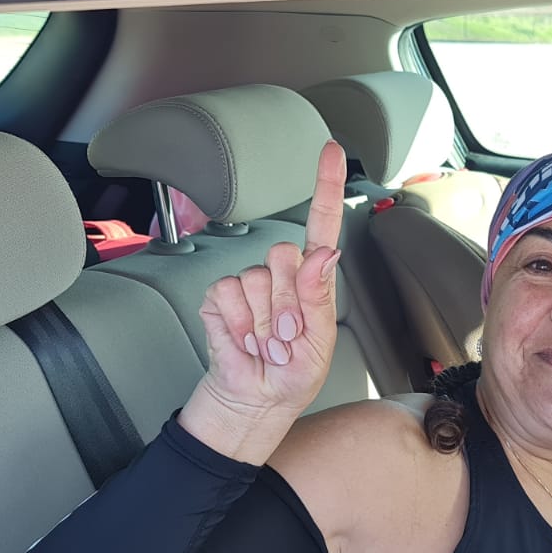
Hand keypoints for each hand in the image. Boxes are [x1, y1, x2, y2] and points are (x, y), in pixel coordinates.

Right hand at [179, 141, 346, 463]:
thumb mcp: (320, 343)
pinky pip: (228, 295)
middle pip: (285, 256)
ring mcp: (249, 284)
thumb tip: (324, 253)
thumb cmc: (293, 375)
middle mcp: (281, 274)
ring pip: (257, 279)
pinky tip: (246, 342)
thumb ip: (319, 296)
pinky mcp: (220, 298)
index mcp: (313, 280)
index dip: (325, 186)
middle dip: (288, 305)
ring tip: (268, 346)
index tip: (331, 150)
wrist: (254, 402)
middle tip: (288, 339)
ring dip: (265, 323)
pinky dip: (240, 326)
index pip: (321, 224)